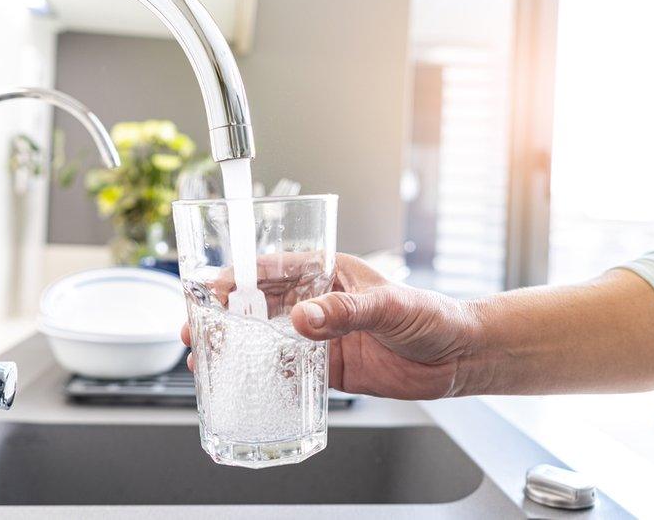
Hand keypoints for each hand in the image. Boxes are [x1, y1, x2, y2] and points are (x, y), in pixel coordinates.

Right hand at [181, 253, 478, 399]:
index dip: (238, 277)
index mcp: (329, 274)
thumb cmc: (431, 315)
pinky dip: (265, 376)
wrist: (458, 357)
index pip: (273, 269)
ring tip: (206, 356)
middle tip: (196, 327)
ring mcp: (323, 336)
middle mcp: (320, 303)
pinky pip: (290, 371)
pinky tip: (243, 383)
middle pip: (260, 306)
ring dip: (238, 346)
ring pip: (268, 339)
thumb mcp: (388, 306)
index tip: (210, 289)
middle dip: (225, 315)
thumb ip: (345, 312)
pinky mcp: (330, 368)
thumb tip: (303, 318)